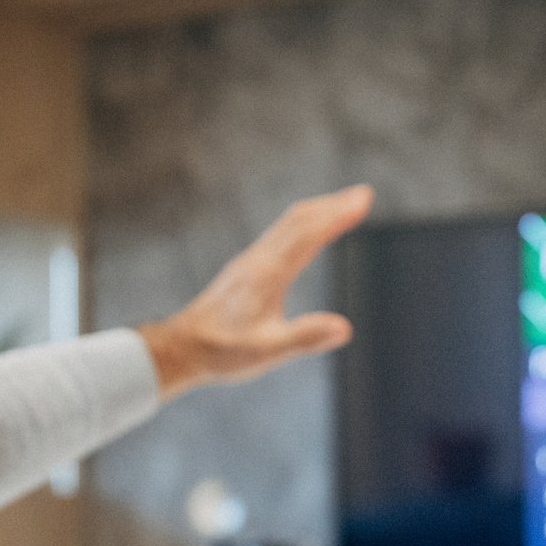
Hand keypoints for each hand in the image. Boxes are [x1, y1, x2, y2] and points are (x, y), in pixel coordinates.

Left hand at [136, 185, 373, 398]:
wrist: (182, 347)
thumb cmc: (222, 351)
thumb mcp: (267, 351)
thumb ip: (305, 337)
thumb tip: (344, 328)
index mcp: (267, 275)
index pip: (308, 235)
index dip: (337, 215)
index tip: (363, 199)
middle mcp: (258, 260)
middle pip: (299, 220)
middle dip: (333, 204)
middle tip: (363, 194)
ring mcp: (251, 261)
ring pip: (288, 224)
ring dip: (318, 210)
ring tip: (344, 205)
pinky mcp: (246, 269)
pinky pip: (279, 235)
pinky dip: (302, 224)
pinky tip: (308, 231)